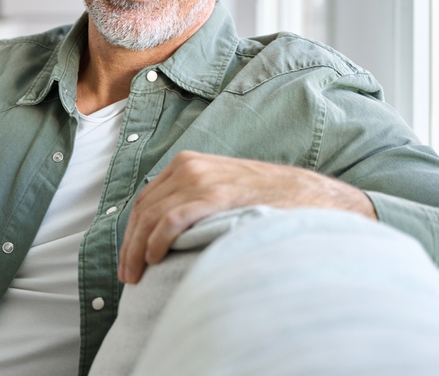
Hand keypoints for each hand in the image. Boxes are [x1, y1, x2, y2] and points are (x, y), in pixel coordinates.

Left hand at [118, 151, 376, 283]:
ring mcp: (201, 179)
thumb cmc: (268, 200)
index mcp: (188, 163)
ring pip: (152, 215)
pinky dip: (157, 240)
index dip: (132, 231)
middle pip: (144, 208)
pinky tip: (154, 258)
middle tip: (128, 275)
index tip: (130, 258)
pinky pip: (172, 219)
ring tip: (137, 275)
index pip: (146, 199)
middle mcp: (189, 166)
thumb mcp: (224, 190)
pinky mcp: (214, 195)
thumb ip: (197, 201)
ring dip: (137, 248)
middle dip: (130, 244)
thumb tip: (168, 231)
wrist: (310, 195)